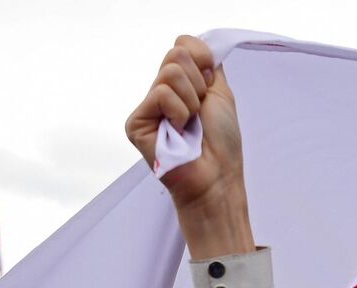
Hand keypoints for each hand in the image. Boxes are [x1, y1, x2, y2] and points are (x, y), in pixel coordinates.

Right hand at [124, 35, 253, 258]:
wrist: (217, 176)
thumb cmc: (221, 142)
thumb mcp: (220, 92)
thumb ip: (207, 64)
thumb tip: (193, 42)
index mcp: (179, 84)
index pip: (182, 44)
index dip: (203, 61)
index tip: (210, 90)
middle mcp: (159, 92)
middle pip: (175, 54)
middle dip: (198, 83)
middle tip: (199, 112)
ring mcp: (146, 107)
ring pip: (170, 72)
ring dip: (191, 100)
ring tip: (190, 125)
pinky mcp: (136, 122)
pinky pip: (161, 94)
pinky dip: (179, 112)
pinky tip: (178, 132)